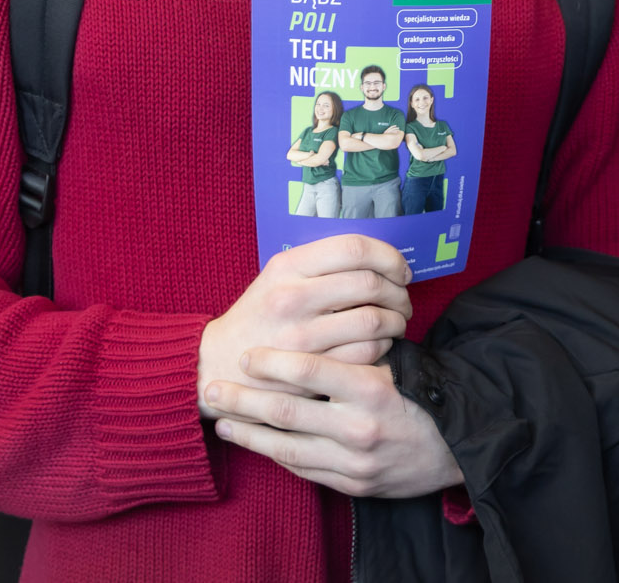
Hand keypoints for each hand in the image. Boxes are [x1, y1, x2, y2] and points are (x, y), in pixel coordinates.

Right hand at [197, 235, 410, 415]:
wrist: (216, 364)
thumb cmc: (259, 317)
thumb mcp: (277, 278)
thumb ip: (322, 264)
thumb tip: (381, 258)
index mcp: (287, 267)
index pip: (354, 247)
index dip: (389, 256)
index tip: (400, 269)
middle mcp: (293, 298)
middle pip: (370, 283)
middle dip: (398, 292)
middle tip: (402, 300)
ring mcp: (300, 337)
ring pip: (374, 320)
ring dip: (396, 320)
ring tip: (395, 322)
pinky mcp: (309, 371)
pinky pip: (366, 353)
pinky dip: (383, 346)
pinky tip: (379, 344)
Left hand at [204, 349, 463, 497]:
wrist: (462, 446)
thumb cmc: (428, 394)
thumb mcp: (399, 363)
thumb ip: (360, 349)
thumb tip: (317, 320)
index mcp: (372, 388)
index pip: (310, 369)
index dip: (272, 362)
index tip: (248, 355)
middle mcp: (360, 428)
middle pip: (285, 412)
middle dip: (242, 399)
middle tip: (213, 389)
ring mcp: (354, 461)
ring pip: (286, 448)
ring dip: (248, 434)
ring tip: (222, 422)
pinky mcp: (353, 485)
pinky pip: (304, 471)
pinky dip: (276, 456)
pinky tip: (257, 444)